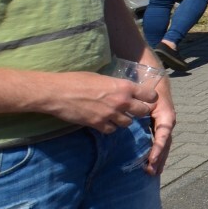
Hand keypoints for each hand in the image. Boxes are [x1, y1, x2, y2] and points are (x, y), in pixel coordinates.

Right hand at [44, 72, 158, 132]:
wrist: (57, 92)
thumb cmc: (77, 80)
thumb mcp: (102, 77)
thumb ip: (116, 85)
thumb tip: (123, 89)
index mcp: (124, 86)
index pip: (150, 95)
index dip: (150, 98)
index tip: (146, 99)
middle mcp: (121, 101)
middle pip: (143, 112)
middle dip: (140, 111)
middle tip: (133, 109)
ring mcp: (110, 114)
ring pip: (128, 123)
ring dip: (124, 120)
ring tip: (116, 115)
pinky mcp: (98, 124)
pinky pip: (112, 130)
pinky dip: (109, 127)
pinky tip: (104, 121)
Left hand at [144, 88, 175, 174]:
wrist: (155, 81)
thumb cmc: (149, 89)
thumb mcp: (145, 97)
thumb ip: (141, 109)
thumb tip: (128, 121)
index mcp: (166, 116)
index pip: (163, 135)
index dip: (158, 148)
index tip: (151, 159)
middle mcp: (167, 123)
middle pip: (165, 144)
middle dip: (159, 158)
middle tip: (152, 171)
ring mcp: (165, 126)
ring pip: (164, 145)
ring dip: (160, 159)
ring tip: (153, 172)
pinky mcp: (160, 128)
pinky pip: (160, 143)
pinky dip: (157, 153)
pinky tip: (153, 163)